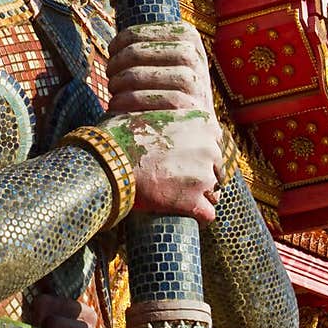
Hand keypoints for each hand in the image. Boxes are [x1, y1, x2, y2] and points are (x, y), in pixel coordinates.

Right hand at [105, 20, 223, 223]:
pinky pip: (207, 214)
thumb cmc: (122, 133)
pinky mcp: (195, 201)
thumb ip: (169, 119)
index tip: (182, 159)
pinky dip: (196, 215)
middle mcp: (210, 147)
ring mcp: (205, 175)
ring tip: (176, 196)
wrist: (110, 159)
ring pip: (213, 191)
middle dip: (200, 175)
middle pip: (216, 168)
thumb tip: (164, 123)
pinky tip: (181, 212)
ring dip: (198, 195)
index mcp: (203, 123)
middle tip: (178, 180)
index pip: (213, 142)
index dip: (197, 153)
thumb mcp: (150, 113)